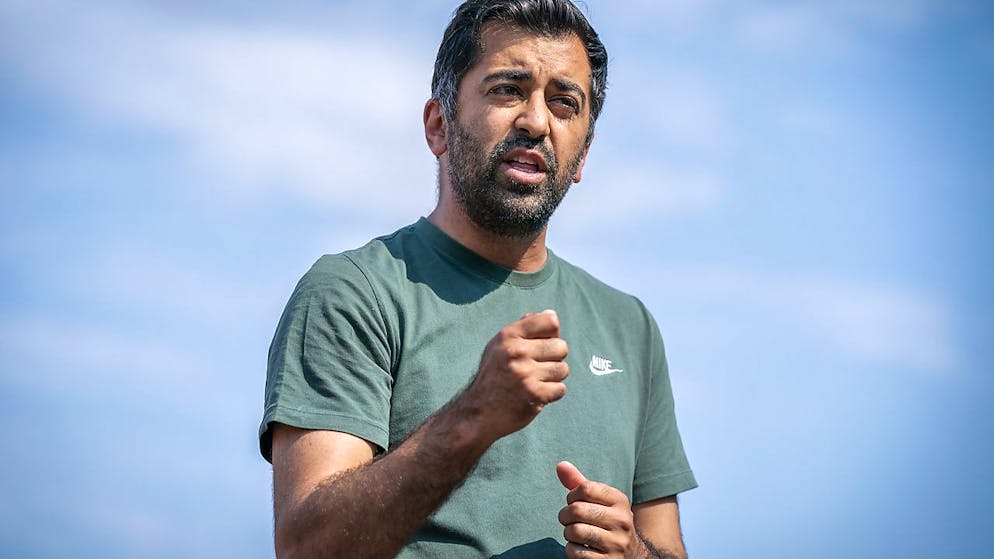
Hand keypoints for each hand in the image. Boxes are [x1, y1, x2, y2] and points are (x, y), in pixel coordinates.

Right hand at [458, 310, 568, 440]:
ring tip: (537, 381)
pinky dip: (552, 394)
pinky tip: (536, 395)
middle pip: (561, 346)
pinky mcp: (535, 394)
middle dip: (555, 358)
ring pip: (563, 369)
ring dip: (554, 377)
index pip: (551, 321)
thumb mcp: (499, 346)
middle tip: (539, 367)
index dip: (552, 334)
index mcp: (509, 335)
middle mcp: (517, 351)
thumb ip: (524, 328)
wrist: (477, 412)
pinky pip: (561, 389)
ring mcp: (526, 373)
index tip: (542, 345)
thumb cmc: (493, 376)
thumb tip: (552, 315)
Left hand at [557, 461, 649, 558]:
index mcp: (620, 501)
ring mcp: (616, 543)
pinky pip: (575, 552)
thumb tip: (560, 465)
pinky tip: (581, 548)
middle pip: (577, 510)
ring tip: (575, 535)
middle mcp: (622, 521)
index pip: (585, 488)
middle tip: (569, 520)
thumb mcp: (599, 501)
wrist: (631, 555)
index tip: (574, 502)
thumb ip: (579, 483)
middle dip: (565, 515)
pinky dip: (571, 550)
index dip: (572, 495)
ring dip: (568, 534)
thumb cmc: (606, 522)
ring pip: (575, 531)